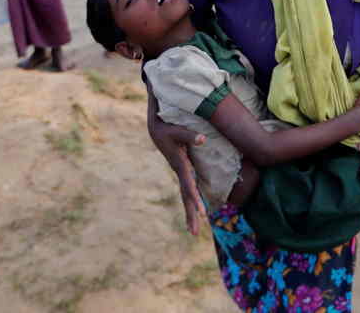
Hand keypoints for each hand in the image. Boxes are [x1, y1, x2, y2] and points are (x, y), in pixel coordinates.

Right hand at [147, 109, 206, 234]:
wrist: (156, 126)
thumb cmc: (167, 126)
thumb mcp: (177, 129)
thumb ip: (190, 135)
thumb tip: (204, 139)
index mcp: (179, 163)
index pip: (188, 184)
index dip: (195, 197)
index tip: (201, 212)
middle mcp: (179, 170)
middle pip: (185, 195)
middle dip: (190, 214)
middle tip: (194, 233)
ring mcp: (179, 171)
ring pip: (186, 194)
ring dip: (190, 211)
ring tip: (193, 230)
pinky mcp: (182, 168)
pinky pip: (187, 188)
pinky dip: (191, 200)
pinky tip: (195, 209)